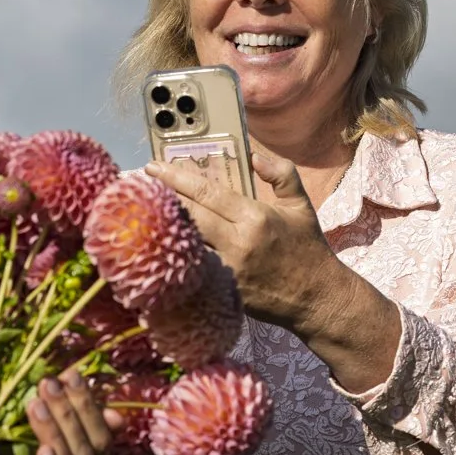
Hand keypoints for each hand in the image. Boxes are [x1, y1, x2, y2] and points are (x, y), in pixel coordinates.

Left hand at [0, 372, 120, 454]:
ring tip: (35, 405)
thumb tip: (115, 413)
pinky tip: (42, 451)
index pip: (101, 436)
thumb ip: (71, 423)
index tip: (70, 374)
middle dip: (70, 413)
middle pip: (90, 451)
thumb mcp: (41, 438)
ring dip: (56, 434)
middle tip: (49, 384)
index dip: (88, 405)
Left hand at [149, 146, 401, 393]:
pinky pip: (193, 271)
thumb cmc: (308, 249)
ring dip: (162, 230)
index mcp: (254, 217)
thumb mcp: (300, 206)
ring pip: (184, 246)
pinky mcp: (223, 293)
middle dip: (159, 201)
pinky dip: (175, 258)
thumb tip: (254, 156)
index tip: (152, 168)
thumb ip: (281, 174)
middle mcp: (237, 243)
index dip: (174, 178)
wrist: (317, 298)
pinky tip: (157, 248)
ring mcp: (228, 271)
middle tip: (137, 190)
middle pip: (186, 217)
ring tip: (142, 215)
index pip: (205, 192)